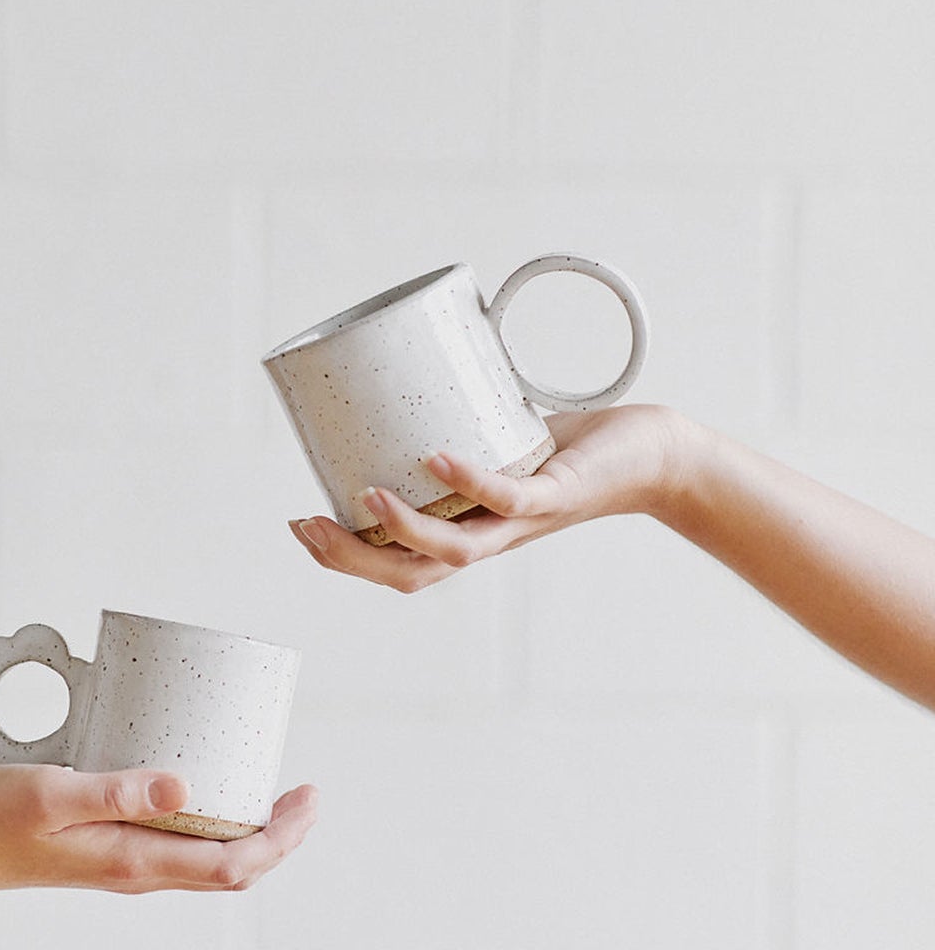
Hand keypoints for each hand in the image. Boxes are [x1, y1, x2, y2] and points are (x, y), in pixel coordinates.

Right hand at [0, 767, 318, 894]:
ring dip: (249, 832)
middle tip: (305, 791)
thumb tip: (185, 786)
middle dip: (278, 835)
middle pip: (232, 868)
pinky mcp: (109, 851)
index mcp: (135, 861)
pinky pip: (179, 847)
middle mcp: (138, 870)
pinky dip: (211, 824)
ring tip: (271, 789)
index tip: (307, 796)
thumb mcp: (53, 793)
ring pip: (208, 860)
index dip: (281, 837)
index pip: (233, 865)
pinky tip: (207, 788)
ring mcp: (125, 864)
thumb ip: (116, 791)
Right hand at [287, 403, 687, 592]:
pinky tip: (436, 458)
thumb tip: (394, 376)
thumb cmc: (569, 451)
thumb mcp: (494, 444)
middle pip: (411, 574)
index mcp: (468, 533)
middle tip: (310, 526)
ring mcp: (521, 521)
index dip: (342, 557)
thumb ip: (450, 427)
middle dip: (353, 559)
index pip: (394, 564)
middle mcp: (490, 539)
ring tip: (366, 497)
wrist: (649, 457)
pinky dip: (468, 481)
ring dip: (404, 530)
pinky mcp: (555, 495)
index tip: (300, 524)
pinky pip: (507, 497)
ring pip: (454, 551)